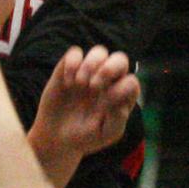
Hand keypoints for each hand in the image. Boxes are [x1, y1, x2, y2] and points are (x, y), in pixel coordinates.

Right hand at [29, 47, 140, 173]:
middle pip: (120, 59)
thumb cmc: (86, 136)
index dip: (119, 91)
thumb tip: (122, 104)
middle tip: (94, 86)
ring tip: (80, 84)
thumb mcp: (105, 134)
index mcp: (121, 94)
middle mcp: (109, 80)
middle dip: (109, 69)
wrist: (57, 137)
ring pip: (99, 51)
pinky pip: (75, 52)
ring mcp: (89, 71)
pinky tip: (68, 82)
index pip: (131, 82)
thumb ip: (117, 120)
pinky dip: (72, 63)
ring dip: (91, 65)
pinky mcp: (70, 67)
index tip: (102, 107)